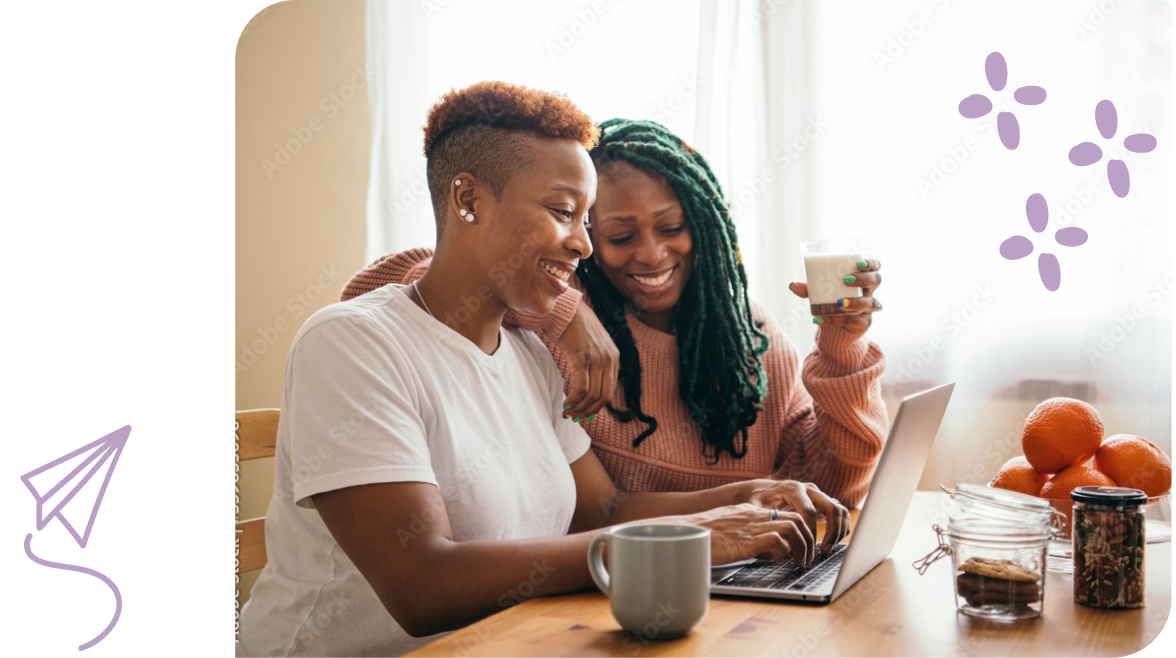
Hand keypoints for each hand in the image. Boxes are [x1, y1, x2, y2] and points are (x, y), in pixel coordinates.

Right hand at [558, 299, 619, 420]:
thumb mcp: (594, 344)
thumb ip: (596, 362)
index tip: (585, 413)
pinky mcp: (581, 358)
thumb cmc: (575, 327)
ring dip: (579, 408)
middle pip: (603, 396)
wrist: (566, 309)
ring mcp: (596, 359)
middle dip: (589, 411)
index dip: (597, 406)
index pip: (610, 391)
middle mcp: (608, 359)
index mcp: (614, 357)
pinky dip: (573, 399)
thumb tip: (589, 387)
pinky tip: (566, 403)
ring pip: (592, 395)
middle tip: (576, 417)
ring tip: (568, 413)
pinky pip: (581, 388)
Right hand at [664, 503, 815, 566]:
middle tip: (807, 556)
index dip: (798, 530)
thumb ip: (744, 531)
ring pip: (794, 528)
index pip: (784, 514)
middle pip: (796, 519)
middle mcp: (755, 516)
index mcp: (749, 511)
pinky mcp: (748, 540)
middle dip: (808, 538)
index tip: (801, 544)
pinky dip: (784, 551)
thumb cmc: (701, 534)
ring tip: (801, 562)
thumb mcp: (727, 527)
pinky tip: (778, 560)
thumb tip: (757, 545)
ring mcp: (753, 527)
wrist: (686, 532)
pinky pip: (778, 540)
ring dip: (802, 546)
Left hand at [741, 479, 850, 556]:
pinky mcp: (823, 501)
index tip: (808, 548)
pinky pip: (841, 513)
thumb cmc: (760, 501)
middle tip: (824, 551)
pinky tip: (832, 542)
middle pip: (832, 507)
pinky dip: (841, 528)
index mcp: (793, 489)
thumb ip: (764, 519)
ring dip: (838, 531)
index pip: (809, 511)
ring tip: (827, 549)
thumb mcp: (757, 507)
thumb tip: (776, 538)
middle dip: (832, 532)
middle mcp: (809, 489)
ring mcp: (818, 494)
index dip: (811, 531)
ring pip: (840, 510)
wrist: (765, 491)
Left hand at [789, 258, 882, 337]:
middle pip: (876, 280)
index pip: (874, 266)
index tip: (858, 263)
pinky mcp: (864, 324)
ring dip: (855, 302)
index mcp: (862, 279)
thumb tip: (792, 285)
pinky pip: (854, 321)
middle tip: (846, 280)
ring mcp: (868, 309)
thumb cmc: (832, 303)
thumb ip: (810, 289)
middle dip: (863, 279)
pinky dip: (836, 320)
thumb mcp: (821, 294)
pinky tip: (820, 319)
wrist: (836, 330)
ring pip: (871, 303)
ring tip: (838, 304)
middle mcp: (869, 292)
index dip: (870, 263)